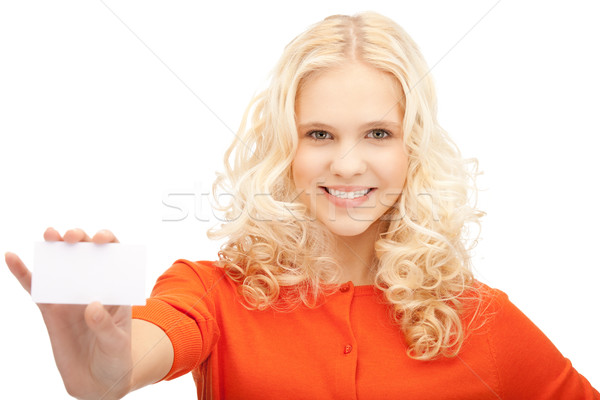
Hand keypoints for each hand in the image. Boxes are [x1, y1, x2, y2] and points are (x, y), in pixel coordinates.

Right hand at [5, 228, 132, 398]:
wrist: (96, 380)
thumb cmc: (114, 357)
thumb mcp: (117, 344)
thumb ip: (105, 326)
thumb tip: (92, 306)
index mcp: (115, 289)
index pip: (114, 256)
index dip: (108, 241)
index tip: (100, 239)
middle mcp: (93, 286)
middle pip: (86, 254)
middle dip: (80, 239)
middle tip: (72, 238)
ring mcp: (70, 296)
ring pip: (60, 266)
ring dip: (53, 247)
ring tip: (50, 234)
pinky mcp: (50, 310)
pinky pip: (34, 288)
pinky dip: (22, 273)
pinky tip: (12, 257)